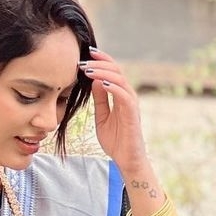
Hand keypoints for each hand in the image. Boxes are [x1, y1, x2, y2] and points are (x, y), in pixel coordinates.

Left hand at [79, 47, 147, 172]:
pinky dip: (112, 87)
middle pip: (116, 70)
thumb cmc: (116, 141)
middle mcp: (127, 95)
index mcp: (120, 95)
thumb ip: (100, 100)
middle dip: (99, 63)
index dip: (100, 61)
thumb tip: (94, 81)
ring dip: (102, 72)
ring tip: (87, 70)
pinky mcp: (132, 112)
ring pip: (119, 79)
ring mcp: (131, 103)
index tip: (86, 55)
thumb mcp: (102, 117)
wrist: (126, 160)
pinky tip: (100, 82)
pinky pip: (123, 95)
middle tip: (83, 60)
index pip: (112, 71)